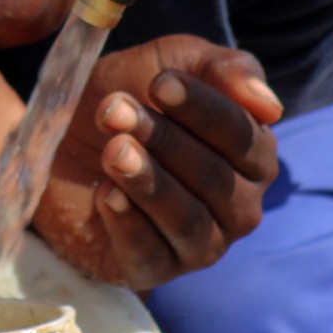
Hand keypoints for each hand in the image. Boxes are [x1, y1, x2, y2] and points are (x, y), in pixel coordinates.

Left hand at [32, 34, 280, 289]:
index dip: (202, 109)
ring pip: (187, 220)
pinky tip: (105, 194)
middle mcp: (238, 205)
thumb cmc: (130, 96)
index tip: (159, 83)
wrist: (63, 134)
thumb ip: (224, 70)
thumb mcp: (172, 63)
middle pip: (214, 178)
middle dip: (163, 140)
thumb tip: (269, 104)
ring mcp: (199, 243)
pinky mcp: (152, 269)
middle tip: (114, 111)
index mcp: (253, 155)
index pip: (244, 136)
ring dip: (147, 181)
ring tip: (112, 150)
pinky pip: (149, 253)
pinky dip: (128, 223)